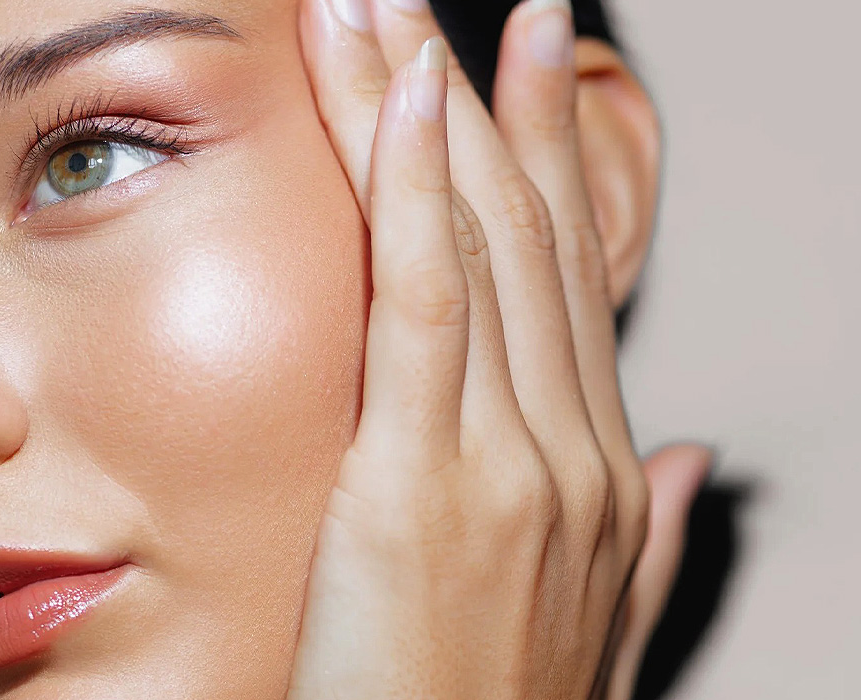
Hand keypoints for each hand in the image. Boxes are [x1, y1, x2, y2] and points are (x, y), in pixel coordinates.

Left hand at [287, 0, 709, 697]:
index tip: (526, 62)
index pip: (569, 273)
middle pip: (524, 234)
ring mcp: (508, 460)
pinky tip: (405, 101)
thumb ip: (647, 531)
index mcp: (595, 469)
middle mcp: (568, 447)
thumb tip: (693, 456)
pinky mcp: (423, 485)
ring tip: (386, 9)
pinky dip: (416, 194)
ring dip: (429, 110)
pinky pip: (427, 306)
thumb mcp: (591, 618)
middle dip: (484, 99)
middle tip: (447, 0)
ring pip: (473, 242)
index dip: (552, 155)